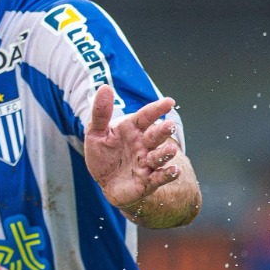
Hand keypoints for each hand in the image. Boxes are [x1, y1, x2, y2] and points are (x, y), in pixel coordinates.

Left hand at [84, 85, 180, 213]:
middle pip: (155, 136)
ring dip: (165, 153)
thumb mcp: (95, 132)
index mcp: (132, 129)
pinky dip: (167, 175)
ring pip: (159, 156)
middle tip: (169, 125)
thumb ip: (100, 113)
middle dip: (163, 131)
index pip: (145, 116)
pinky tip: (174, 171)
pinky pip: (159, 177)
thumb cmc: (103, 154)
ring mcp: (146, 162)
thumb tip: (105, 87)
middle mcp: (143, 144)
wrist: (105, 181)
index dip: (156, 109)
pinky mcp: (147, 181)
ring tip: (171, 149)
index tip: (169, 101)